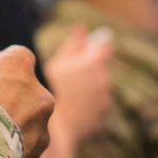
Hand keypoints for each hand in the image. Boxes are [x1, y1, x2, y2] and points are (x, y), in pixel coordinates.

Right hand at [0, 45, 54, 157]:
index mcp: (20, 67)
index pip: (15, 57)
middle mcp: (39, 94)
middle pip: (22, 93)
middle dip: (3, 100)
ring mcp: (42, 127)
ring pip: (24, 123)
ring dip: (6, 128)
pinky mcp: (37, 154)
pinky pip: (21, 148)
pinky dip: (7, 150)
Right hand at [43, 25, 114, 142]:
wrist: (54, 128)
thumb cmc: (51, 91)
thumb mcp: (58, 63)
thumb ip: (73, 45)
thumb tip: (81, 29)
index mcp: (95, 63)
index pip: (106, 46)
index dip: (97, 46)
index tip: (88, 48)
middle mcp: (105, 80)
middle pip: (102, 68)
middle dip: (90, 68)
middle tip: (71, 74)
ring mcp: (105, 100)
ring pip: (100, 87)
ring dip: (89, 87)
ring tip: (68, 94)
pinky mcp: (102, 116)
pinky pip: (97, 104)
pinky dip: (88, 104)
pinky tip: (71, 107)